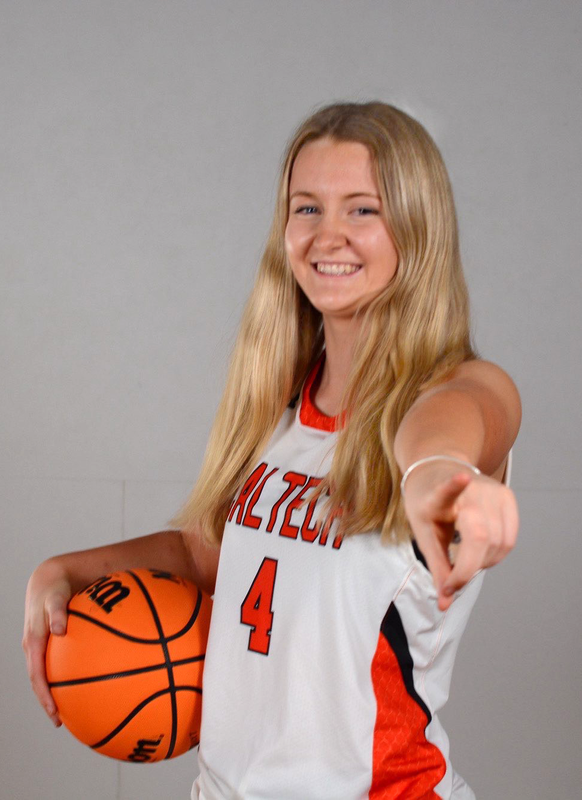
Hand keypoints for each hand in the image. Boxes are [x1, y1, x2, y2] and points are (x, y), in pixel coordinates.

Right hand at [22, 559, 72, 726]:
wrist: (48, 579)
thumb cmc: (54, 588)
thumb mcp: (55, 597)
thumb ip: (57, 611)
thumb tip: (59, 629)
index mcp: (33, 641)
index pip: (36, 675)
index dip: (44, 695)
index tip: (54, 711)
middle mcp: (34, 648)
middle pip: (38, 681)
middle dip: (47, 701)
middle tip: (60, 721)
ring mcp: (39, 646)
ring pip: (44, 675)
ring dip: (53, 692)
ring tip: (69, 710)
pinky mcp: (47, 643)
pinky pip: (53, 664)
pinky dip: (62, 676)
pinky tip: (81, 681)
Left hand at [402, 464, 518, 611]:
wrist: (437, 471)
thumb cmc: (428, 506)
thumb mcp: (424, 535)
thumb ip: (437, 569)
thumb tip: (445, 605)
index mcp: (439, 496)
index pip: (447, 491)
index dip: (454, 485)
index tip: (462, 477)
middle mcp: (470, 490)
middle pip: (481, 536)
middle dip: (470, 568)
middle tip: (454, 577)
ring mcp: (492, 491)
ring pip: (501, 542)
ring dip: (485, 563)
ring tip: (466, 560)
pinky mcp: (508, 496)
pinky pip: (510, 538)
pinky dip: (497, 553)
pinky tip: (481, 551)